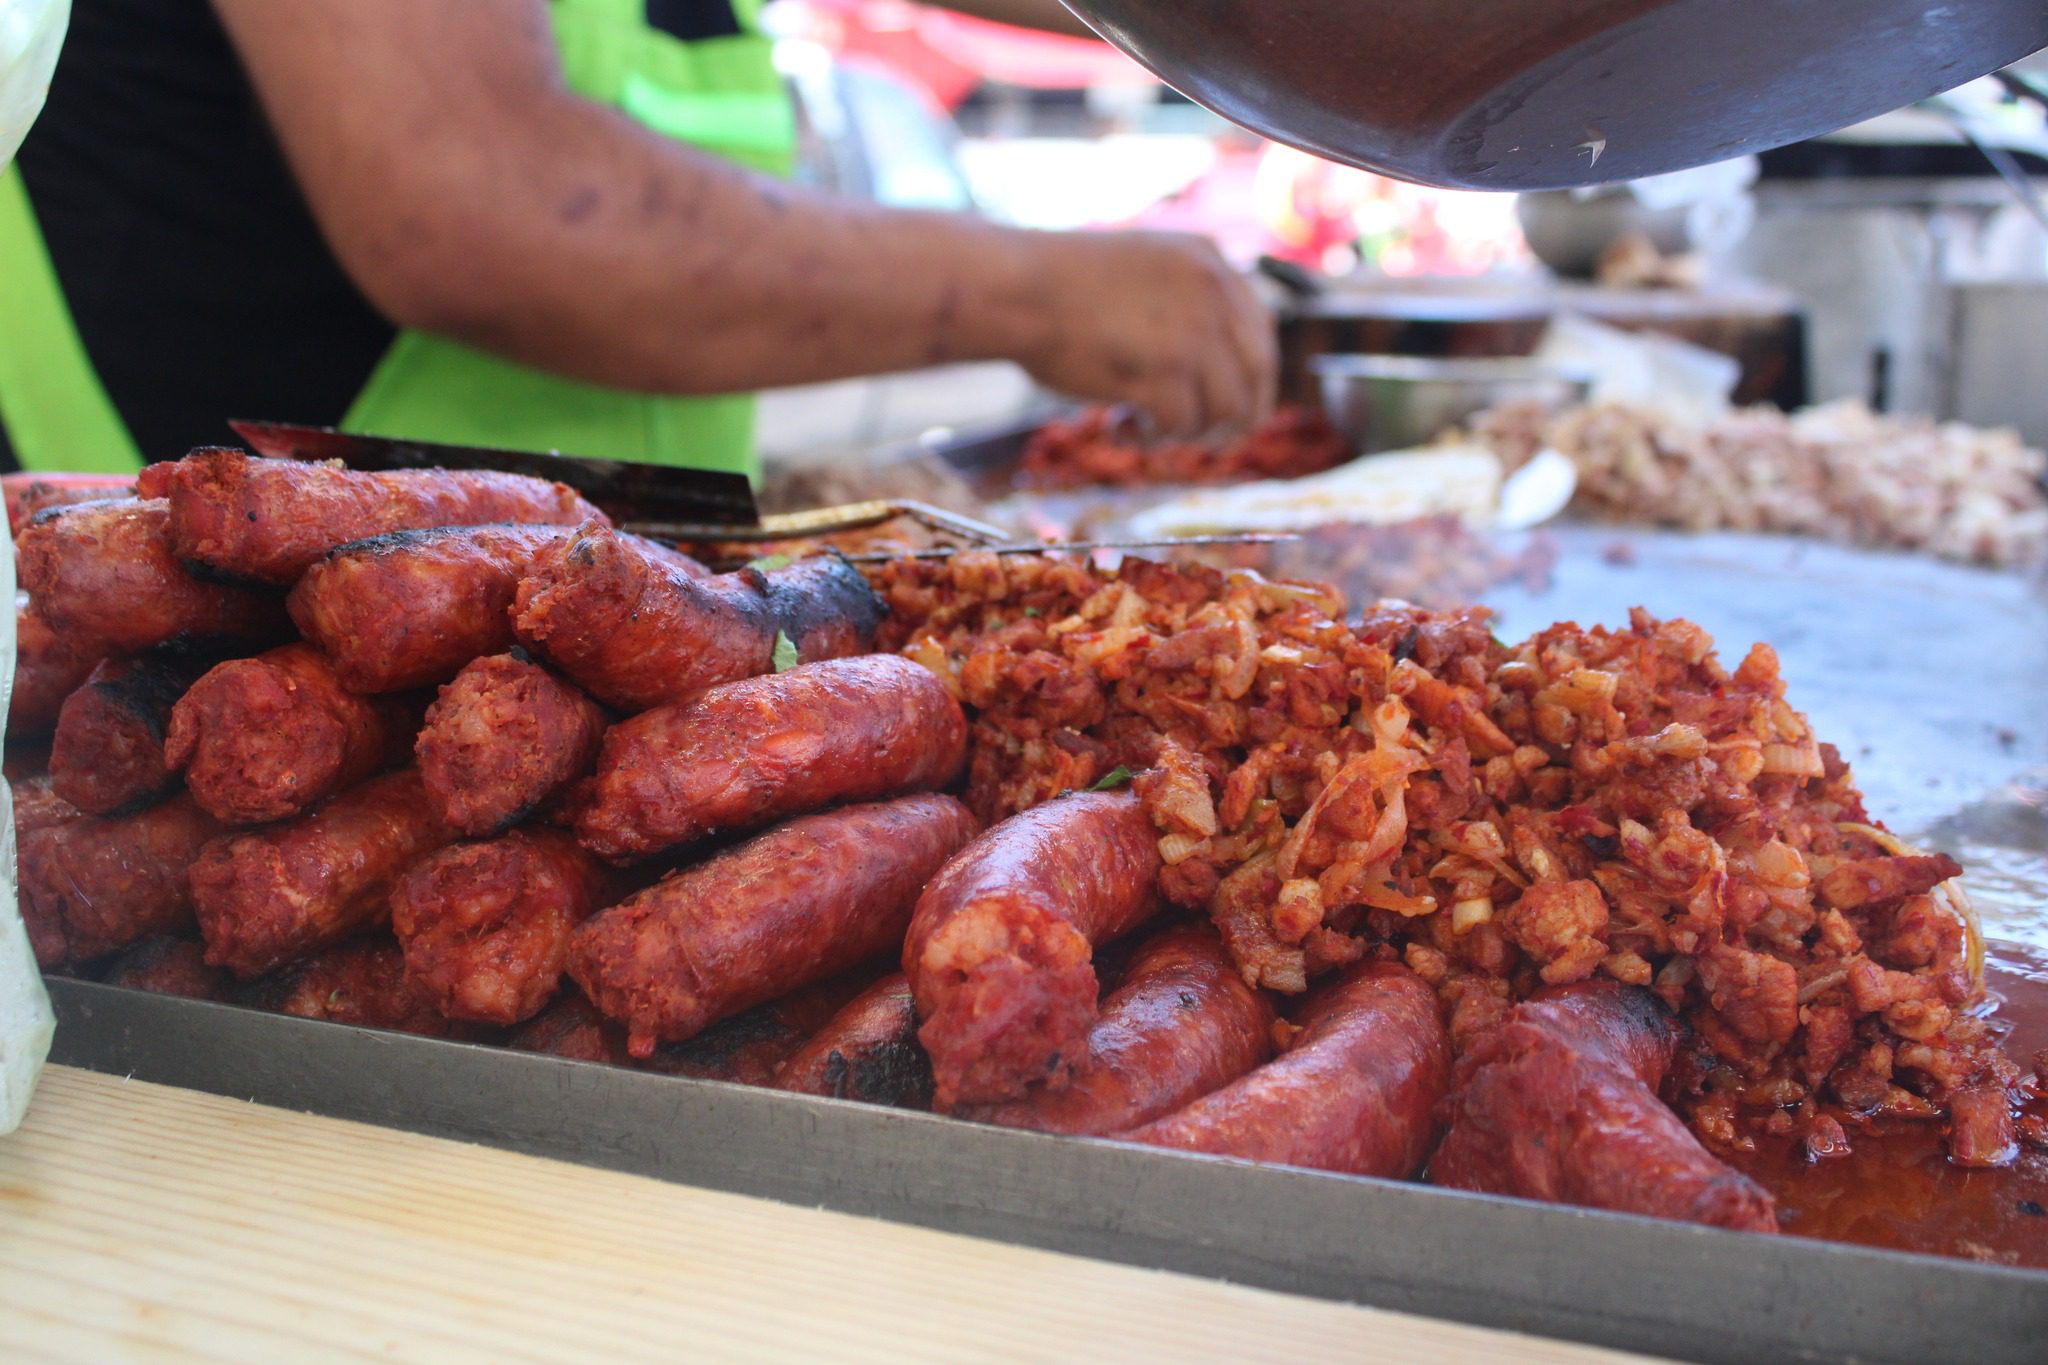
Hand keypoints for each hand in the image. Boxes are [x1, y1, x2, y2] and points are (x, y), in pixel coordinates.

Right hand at [1018, 230, 1277, 439]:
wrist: (1014, 288)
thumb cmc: (1060, 285)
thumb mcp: (1143, 267)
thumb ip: (1186, 299)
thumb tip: (1216, 363)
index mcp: (1210, 260)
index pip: (1260, 331)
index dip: (1252, 378)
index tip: (1233, 407)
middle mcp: (1213, 292)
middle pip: (1257, 375)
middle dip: (1236, 417)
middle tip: (1207, 439)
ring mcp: (1192, 331)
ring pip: (1226, 409)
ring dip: (1191, 432)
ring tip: (1149, 430)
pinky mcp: (1164, 371)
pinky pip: (1180, 426)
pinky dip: (1151, 440)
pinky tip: (1119, 430)